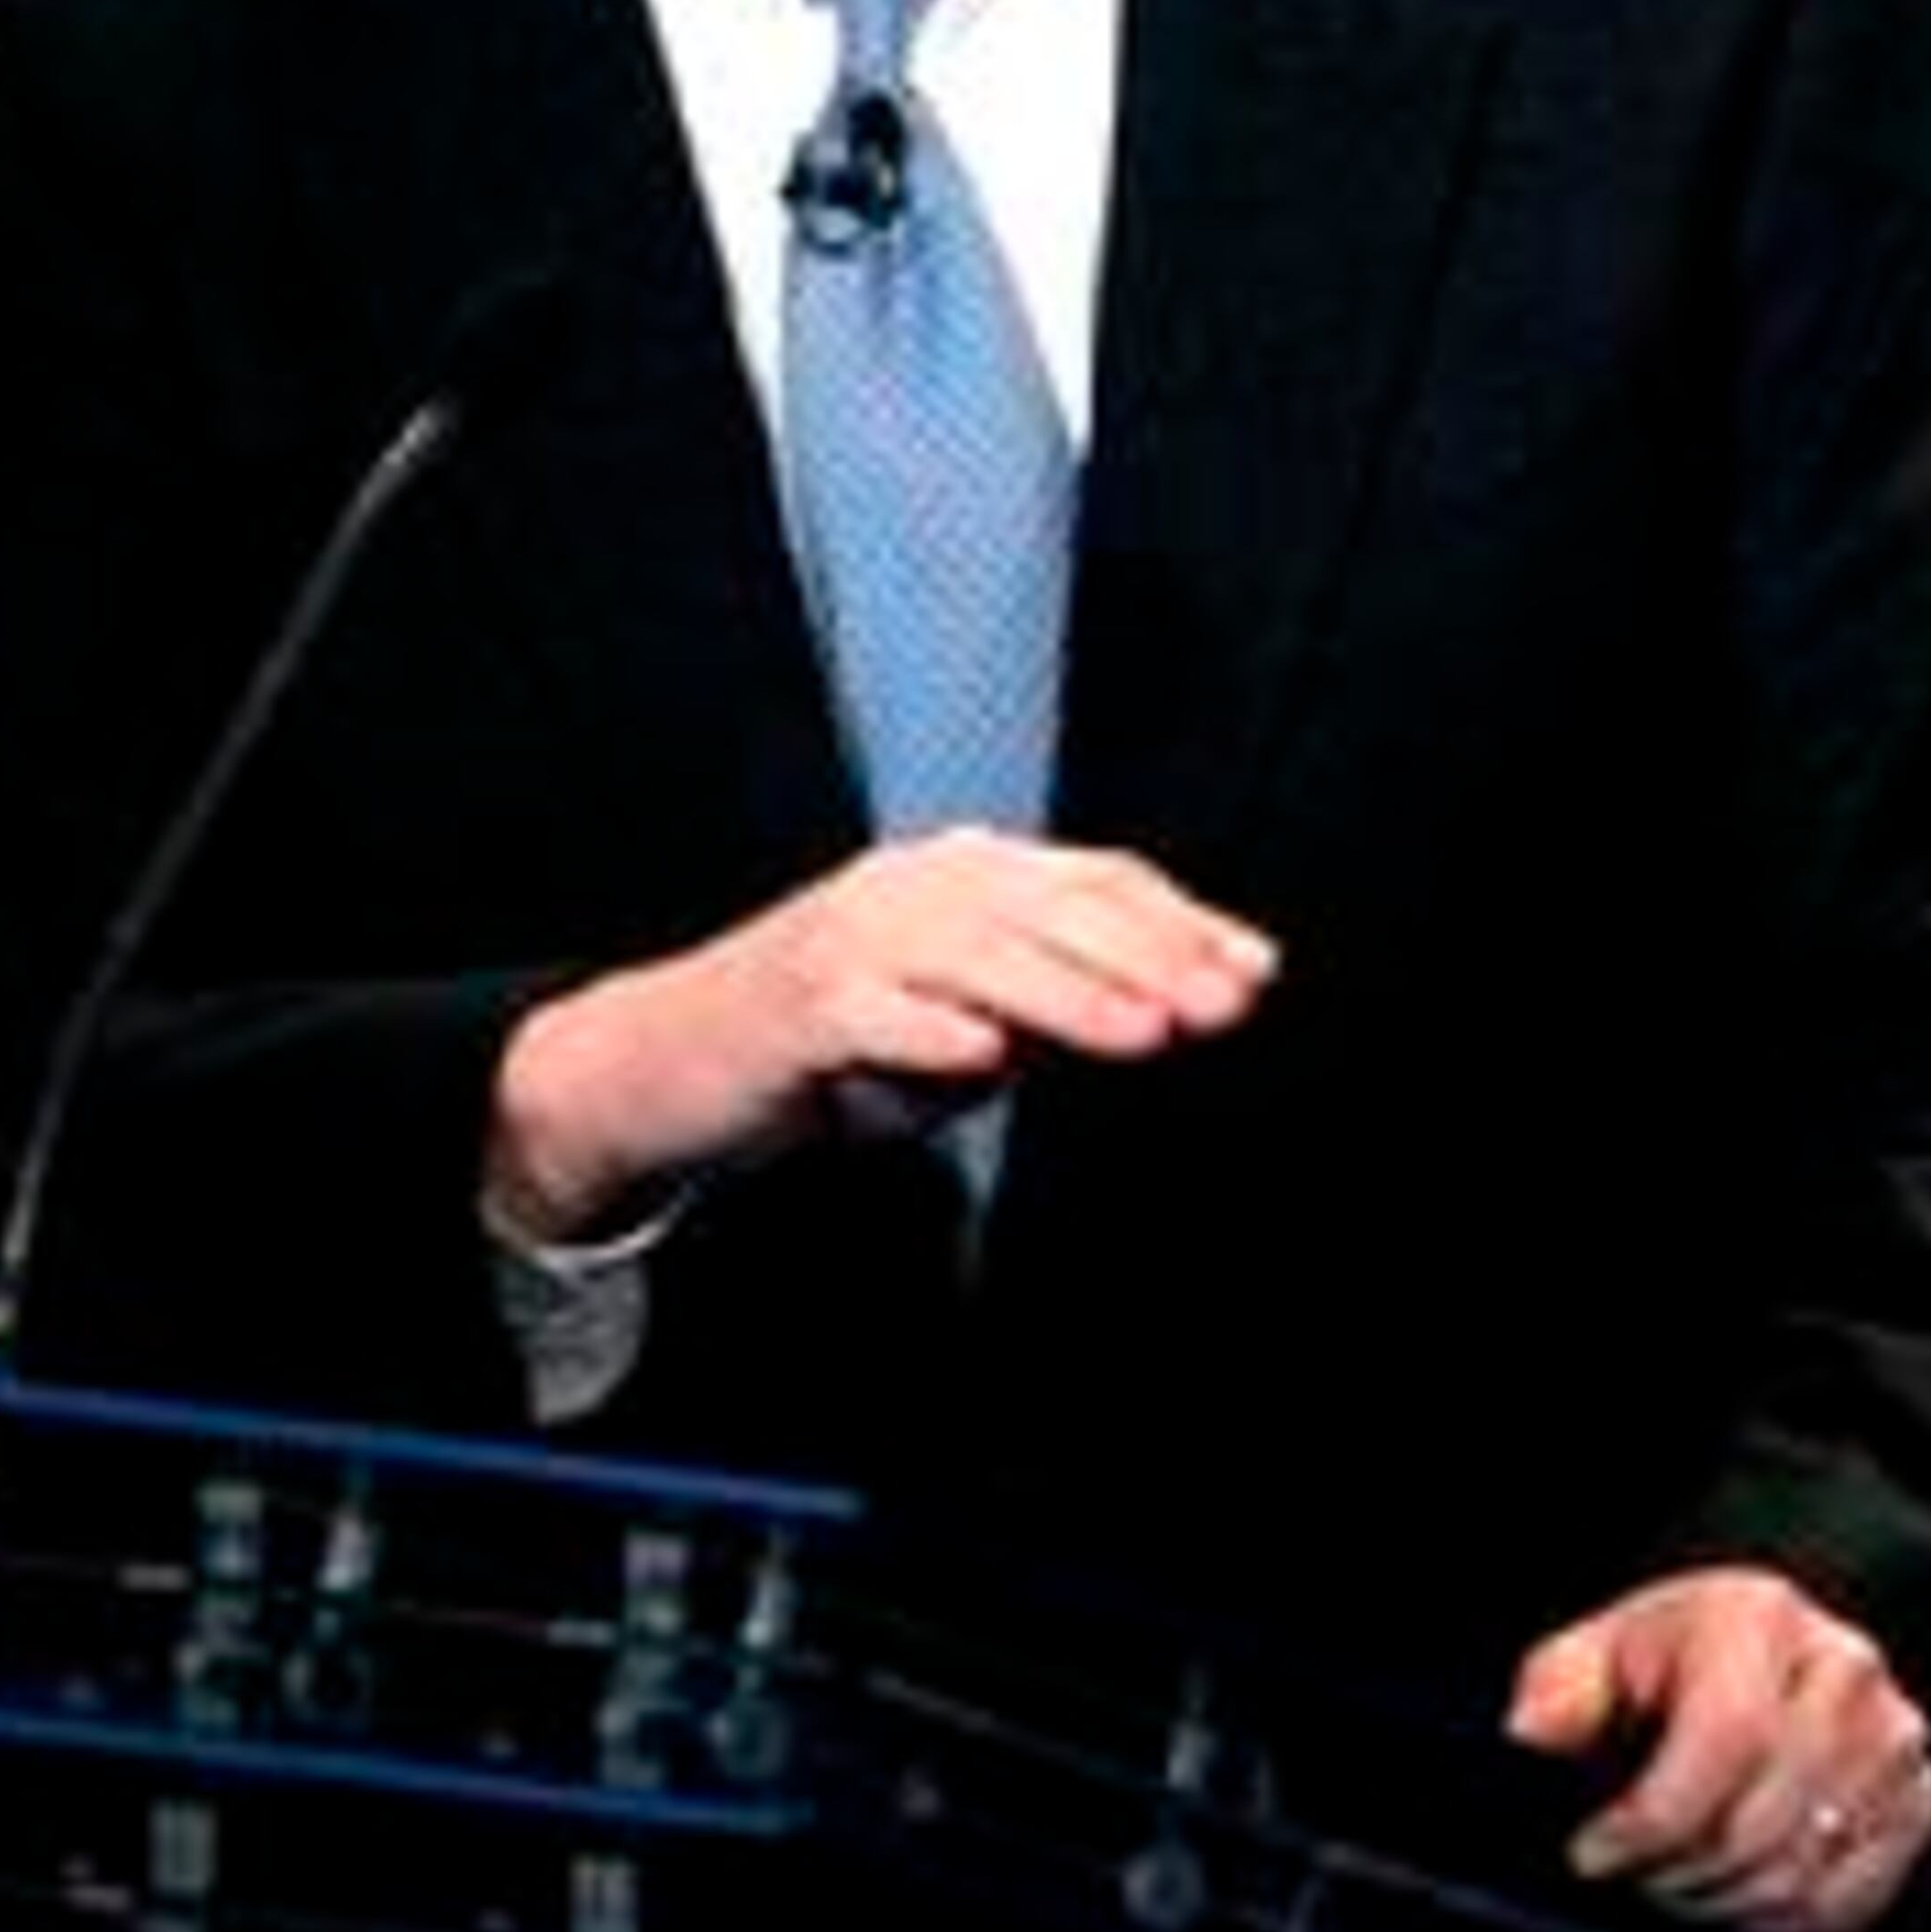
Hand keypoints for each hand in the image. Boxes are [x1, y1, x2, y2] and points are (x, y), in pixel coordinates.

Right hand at [488, 827, 1274, 1242]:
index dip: (1179, 923)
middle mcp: (911, 886)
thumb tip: (1184, 1003)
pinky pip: (875, 1015)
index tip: (1254, 974)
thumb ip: (1057, 1000)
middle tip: (1220, 1007)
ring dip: (1068, 995)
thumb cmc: (841, 1040)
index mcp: (961, 873)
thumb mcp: (965, 1013)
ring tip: (1144, 1032)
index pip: (1092, 882)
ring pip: (977, 956)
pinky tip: (987, 1058)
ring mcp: (850, 940)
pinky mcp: (798, 1006)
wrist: (676, 1058)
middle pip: (1047, 909)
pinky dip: (933, 1033)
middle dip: (1146, 957)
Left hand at [1504, 1563, 1930, 1931]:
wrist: (1755, 1658)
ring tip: (1676, 1883)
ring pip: (1804, 1869)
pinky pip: (1851, 1898)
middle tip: (1633, 1875)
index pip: (1726, 1739)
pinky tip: (1734, 1897)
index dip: (1653, 1818)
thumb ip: (1558, 1691)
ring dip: (1723, 1900)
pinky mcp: (1918, 1799)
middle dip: (1678, 1870)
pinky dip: (1781, 1919)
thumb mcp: (1593, 1654)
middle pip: (1763, 1819)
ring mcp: (1894, 1739)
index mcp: (1759, 1617)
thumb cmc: (1667, 1661)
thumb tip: (1536, 1732)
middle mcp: (1845, 1670)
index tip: (1595, 1852)